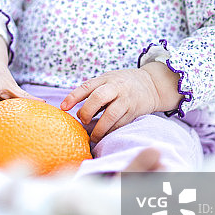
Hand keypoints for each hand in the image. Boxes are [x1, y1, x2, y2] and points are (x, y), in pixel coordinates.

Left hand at [60, 63, 180, 142]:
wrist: (151, 84)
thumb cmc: (122, 83)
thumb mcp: (106, 80)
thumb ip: (91, 92)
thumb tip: (75, 113)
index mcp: (106, 79)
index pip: (87, 86)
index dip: (73, 97)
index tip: (63, 107)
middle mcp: (116, 88)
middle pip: (98, 98)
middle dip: (87, 112)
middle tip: (83, 121)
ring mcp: (126, 100)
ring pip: (111, 115)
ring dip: (99, 128)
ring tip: (93, 136)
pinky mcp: (134, 112)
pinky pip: (120, 124)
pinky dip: (110, 131)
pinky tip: (104, 134)